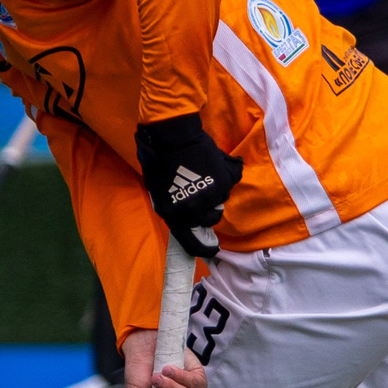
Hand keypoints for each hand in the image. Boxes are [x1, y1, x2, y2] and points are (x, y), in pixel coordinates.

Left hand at [134, 113, 241, 258]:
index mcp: (173, 214)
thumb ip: (174, 208)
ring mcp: (211, 196)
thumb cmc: (160, 162)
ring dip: (213, 194)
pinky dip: (222, 179)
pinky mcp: (224, 181)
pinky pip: (227, 186)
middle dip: (207, 212)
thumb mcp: (159, 192)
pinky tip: (209, 166)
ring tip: (202, 177)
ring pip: (219, 202)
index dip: (203, 248)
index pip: (191, 241)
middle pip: (209, 220)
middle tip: (201, 196)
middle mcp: (193, 209)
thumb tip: (189, 221)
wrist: (173, 137)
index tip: (212, 249)